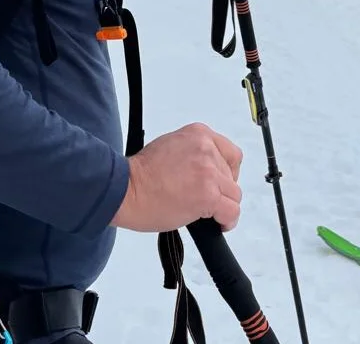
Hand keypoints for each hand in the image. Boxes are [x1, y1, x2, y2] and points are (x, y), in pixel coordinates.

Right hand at [111, 122, 243, 232]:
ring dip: (223, 206)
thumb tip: (207, 171)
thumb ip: (194, 153)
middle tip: (203, 200)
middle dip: (221, 190)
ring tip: (208, 214)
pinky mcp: (208, 195)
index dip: (227, 172)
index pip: (231, 154)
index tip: (219, 182)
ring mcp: (209, 172)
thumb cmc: (141, 174)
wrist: (126, 190)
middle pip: (231, 176)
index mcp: (199, 134)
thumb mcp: (171, 146)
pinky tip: (218, 224)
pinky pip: (231, 211)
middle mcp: (207, 149)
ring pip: (234, 195)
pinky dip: (227, 220)